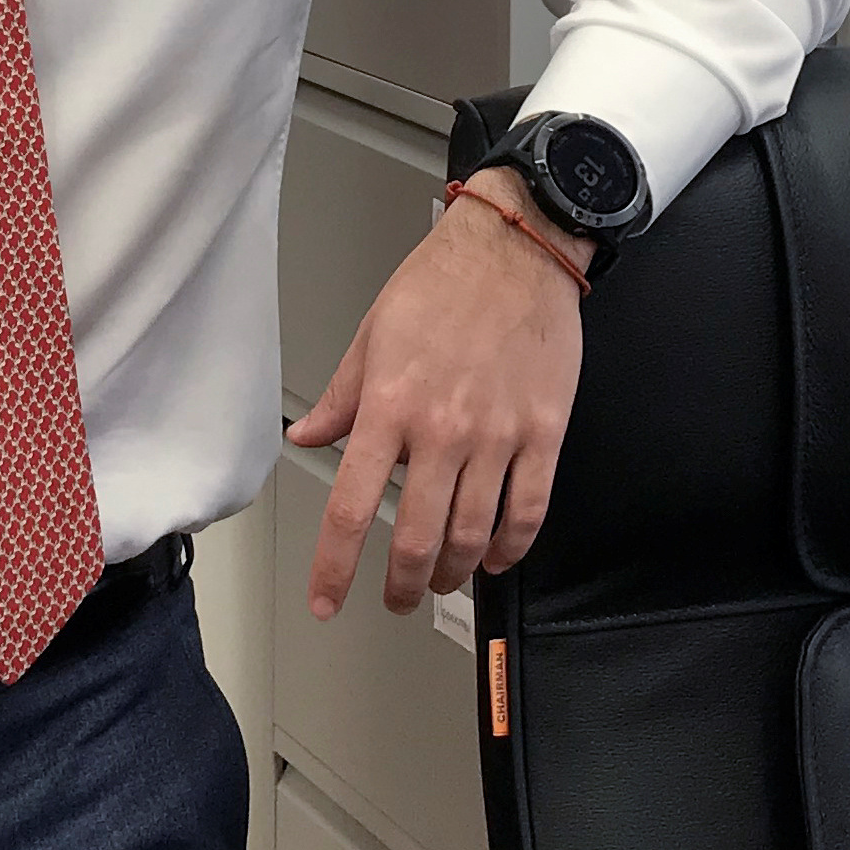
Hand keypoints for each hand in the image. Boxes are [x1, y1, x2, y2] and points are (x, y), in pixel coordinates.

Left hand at [288, 164, 586, 618]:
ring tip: (442, 581)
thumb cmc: (442, 283)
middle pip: (415, 539)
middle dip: (401, 585)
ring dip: (453, 573)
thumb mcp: (372, 335)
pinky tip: (498, 558)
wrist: (516, 248)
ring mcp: (498, 435)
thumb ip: (340, 398)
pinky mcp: (544, 432)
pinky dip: (512, 547)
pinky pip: (529, 510)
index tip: (326, 602)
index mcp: (389, 406)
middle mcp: (441, 430)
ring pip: (473, 536)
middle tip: (395, 598)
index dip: (333, 567)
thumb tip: (305, 438)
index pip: (349, 508)